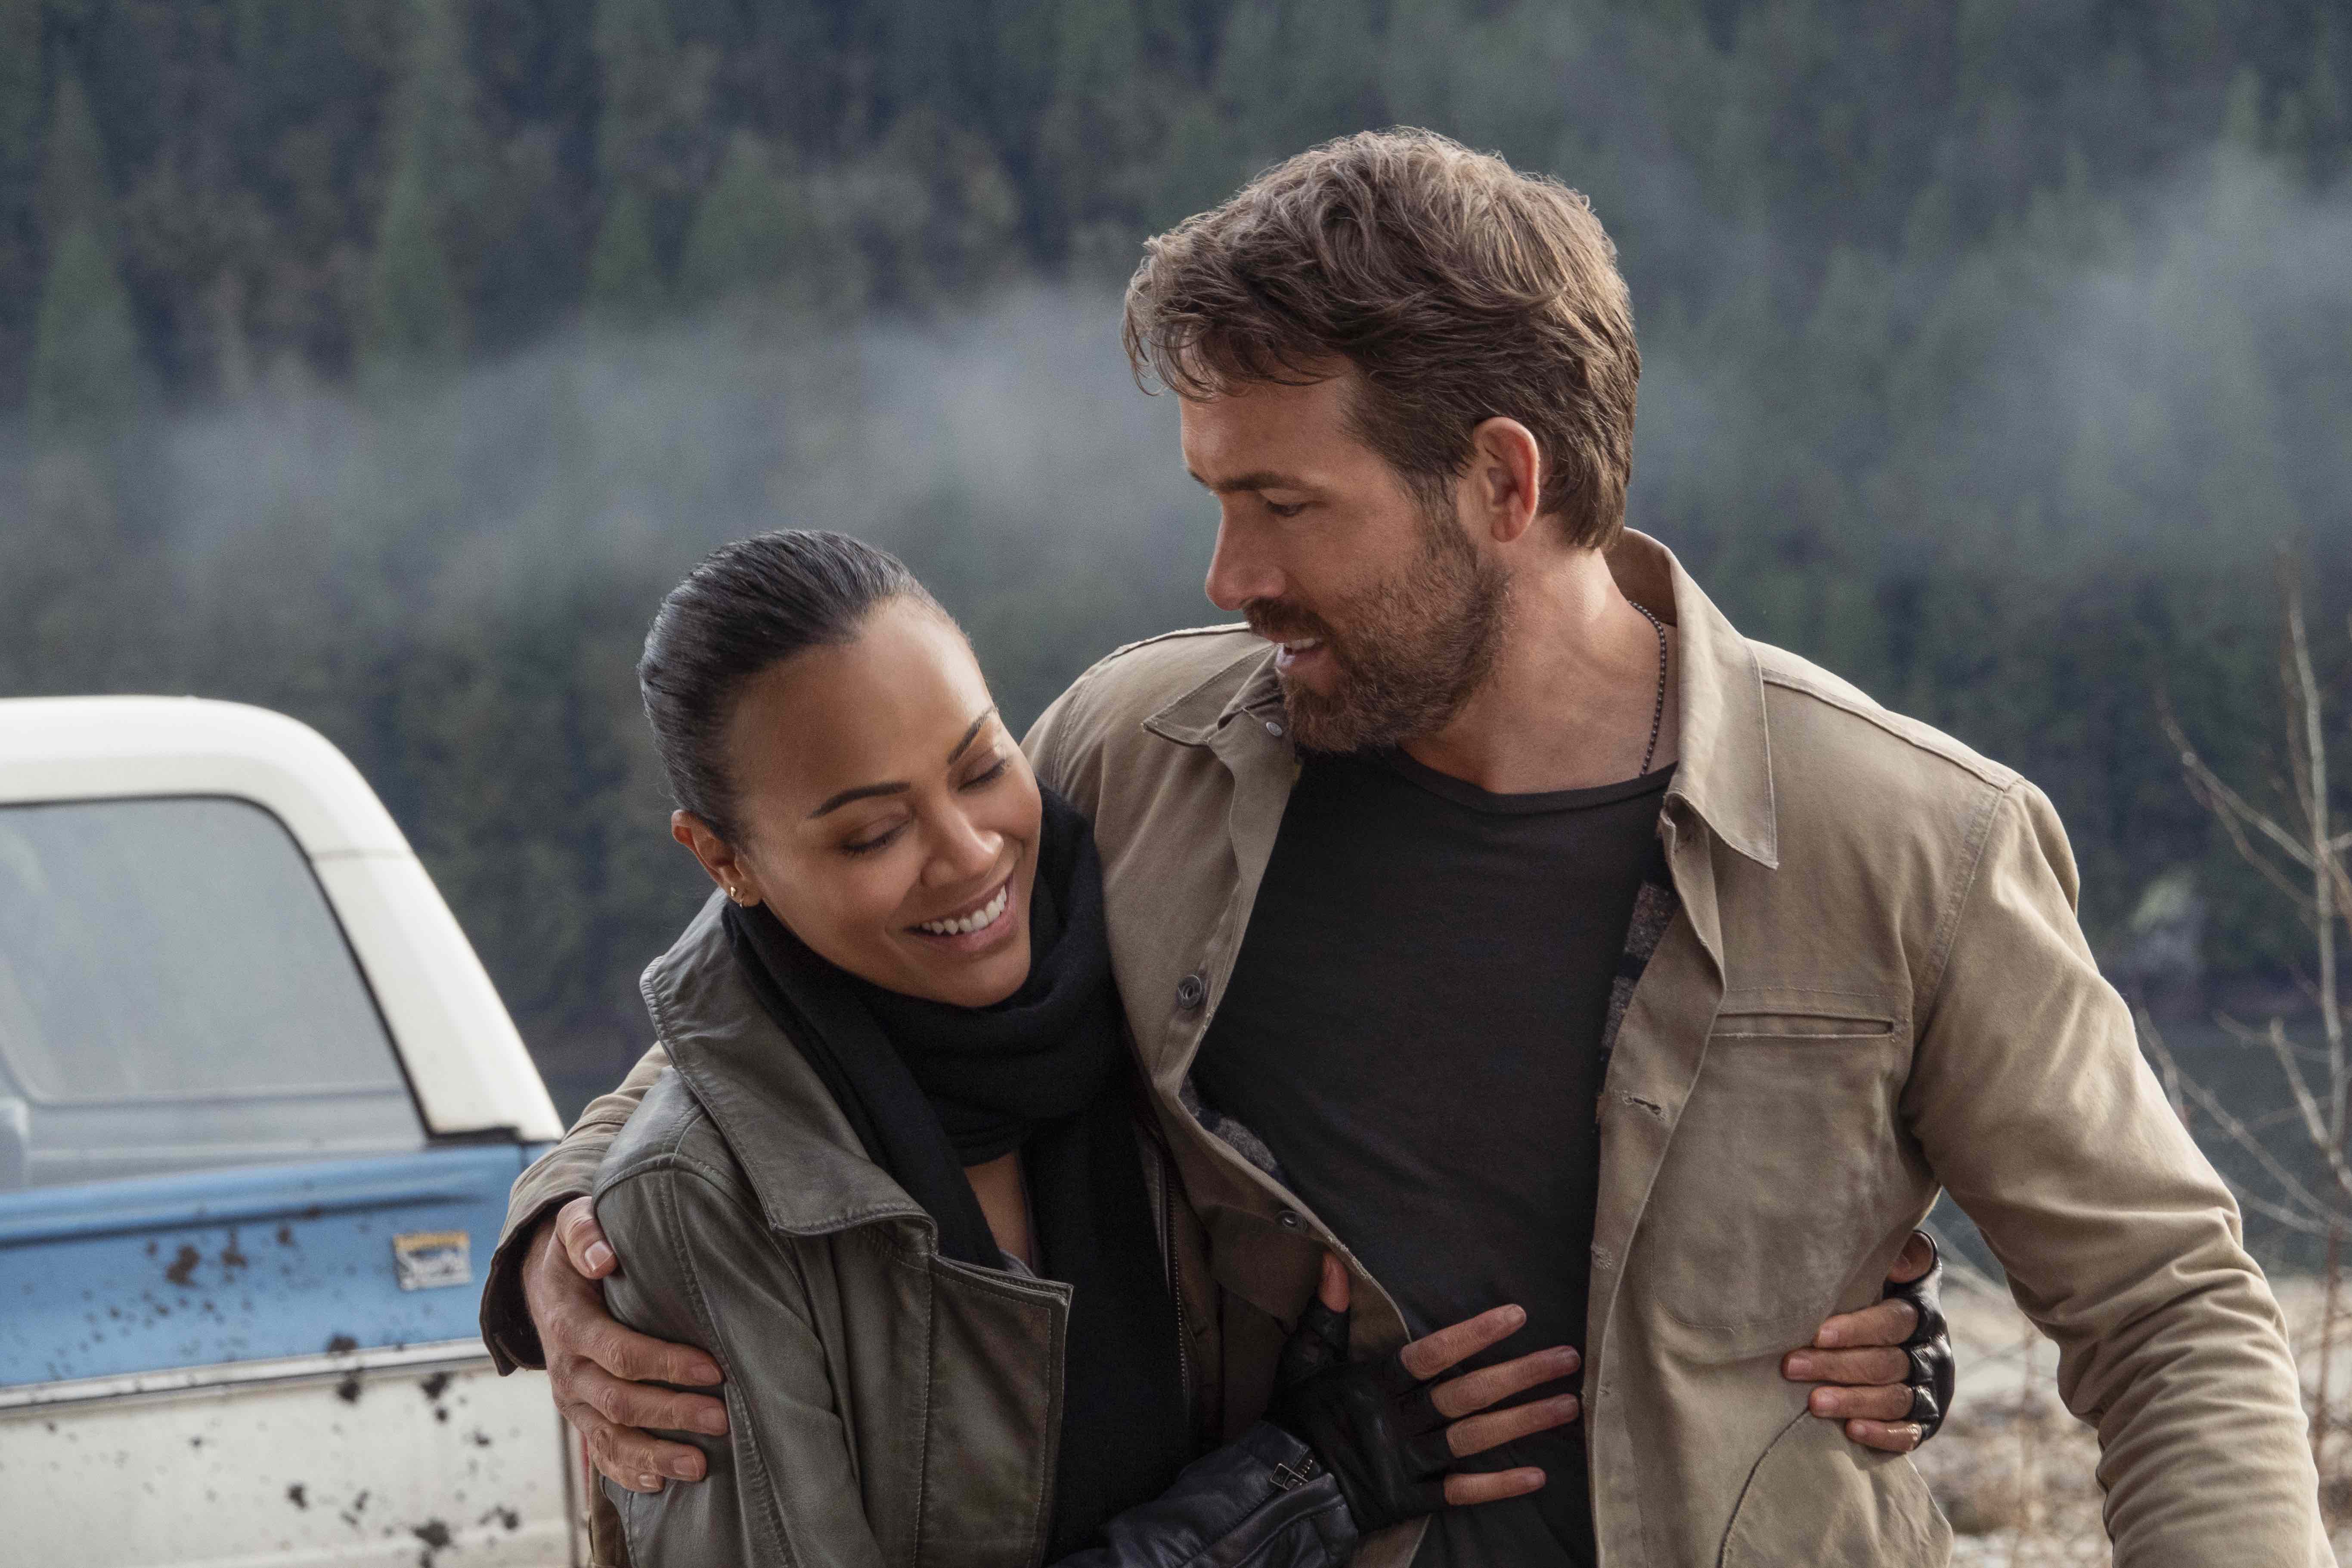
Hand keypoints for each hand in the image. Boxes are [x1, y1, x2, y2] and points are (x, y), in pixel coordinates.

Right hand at [526, 1195, 729, 1492]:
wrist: (543, 1286)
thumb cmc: (573, 1254)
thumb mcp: (572, 1227)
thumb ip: (584, 1234)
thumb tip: (604, 1258)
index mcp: (570, 1327)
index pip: (620, 1353)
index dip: (665, 1364)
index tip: (713, 1369)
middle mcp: (568, 1371)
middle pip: (620, 1403)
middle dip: (672, 1414)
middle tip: (723, 1420)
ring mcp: (572, 1400)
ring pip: (611, 1438)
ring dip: (655, 1455)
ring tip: (699, 1466)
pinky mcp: (579, 1416)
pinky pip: (599, 1453)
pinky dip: (627, 1472)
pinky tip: (658, 1485)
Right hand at [1269, 1256, 1580, 1530]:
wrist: (1276, 1489)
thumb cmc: (1294, 1419)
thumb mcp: (1302, 1361)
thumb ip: (1325, 1314)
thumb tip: (1333, 1261)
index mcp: (1375, 1384)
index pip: (1433, 1355)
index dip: (1475, 1335)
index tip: (1517, 1316)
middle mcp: (1398, 1421)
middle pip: (1467, 1395)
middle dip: (1520, 1375)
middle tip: (1567, 1359)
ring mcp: (1407, 1463)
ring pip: (1474, 1439)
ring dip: (1523, 1422)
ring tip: (1568, 1406)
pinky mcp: (1411, 1500)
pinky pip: (1460, 1492)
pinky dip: (1498, 1486)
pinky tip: (1537, 1476)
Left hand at [1779, 1229, 1954, 1452]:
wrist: (1896, 1338)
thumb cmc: (1876, 1294)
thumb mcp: (1889, 1270)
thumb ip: (1902, 1257)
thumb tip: (1901, 1263)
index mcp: (1922, 1314)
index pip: (1894, 1321)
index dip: (1858, 1328)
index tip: (1817, 1334)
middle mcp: (1932, 1353)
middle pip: (1887, 1362)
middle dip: (1837, 1365)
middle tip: (1791, 1366)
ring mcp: (1930, 1391)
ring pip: (1895, 1398)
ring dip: (1854, 1400)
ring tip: (1814, 1402)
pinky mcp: (1924, 1423)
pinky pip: (1910, 1433)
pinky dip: (1883, 1434)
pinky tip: (1852, 1431)